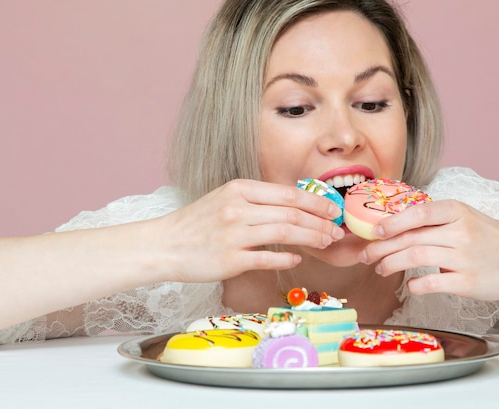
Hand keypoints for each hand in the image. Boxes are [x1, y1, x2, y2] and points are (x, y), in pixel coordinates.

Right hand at [152, 179, 343, 282]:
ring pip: (286, 234)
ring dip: (311, 239)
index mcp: (239, 190)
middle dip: (320, 223)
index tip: (333, 210)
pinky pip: (268, 259)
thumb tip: (294, 208)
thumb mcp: (225, 200)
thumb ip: (257, 201)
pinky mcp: (230, 260)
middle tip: (335, 231)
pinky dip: (287, 258)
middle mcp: (238, 209)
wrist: (164, 245)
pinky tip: (298, 258)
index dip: (316, 202)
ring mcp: (234, 235)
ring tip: (325, 243)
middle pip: (292, 214)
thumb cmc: (196, 223)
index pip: (289, 194)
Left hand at [358, 199, 498, 300]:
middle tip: (366, 255)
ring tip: (379, 268)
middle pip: (410, 238)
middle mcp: (460, 233)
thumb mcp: (464, 219)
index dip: (391, 222)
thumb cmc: (491, 238)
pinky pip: (432, 283)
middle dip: (381, 248)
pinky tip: (409, 285)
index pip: (417, 213)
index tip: (373, 231)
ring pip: (416, 258)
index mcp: (457, 212)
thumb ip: (434, 222)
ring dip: (391, 264)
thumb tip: (393, 228)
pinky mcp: (468, 282)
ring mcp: (465, 258)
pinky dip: (415, 285)